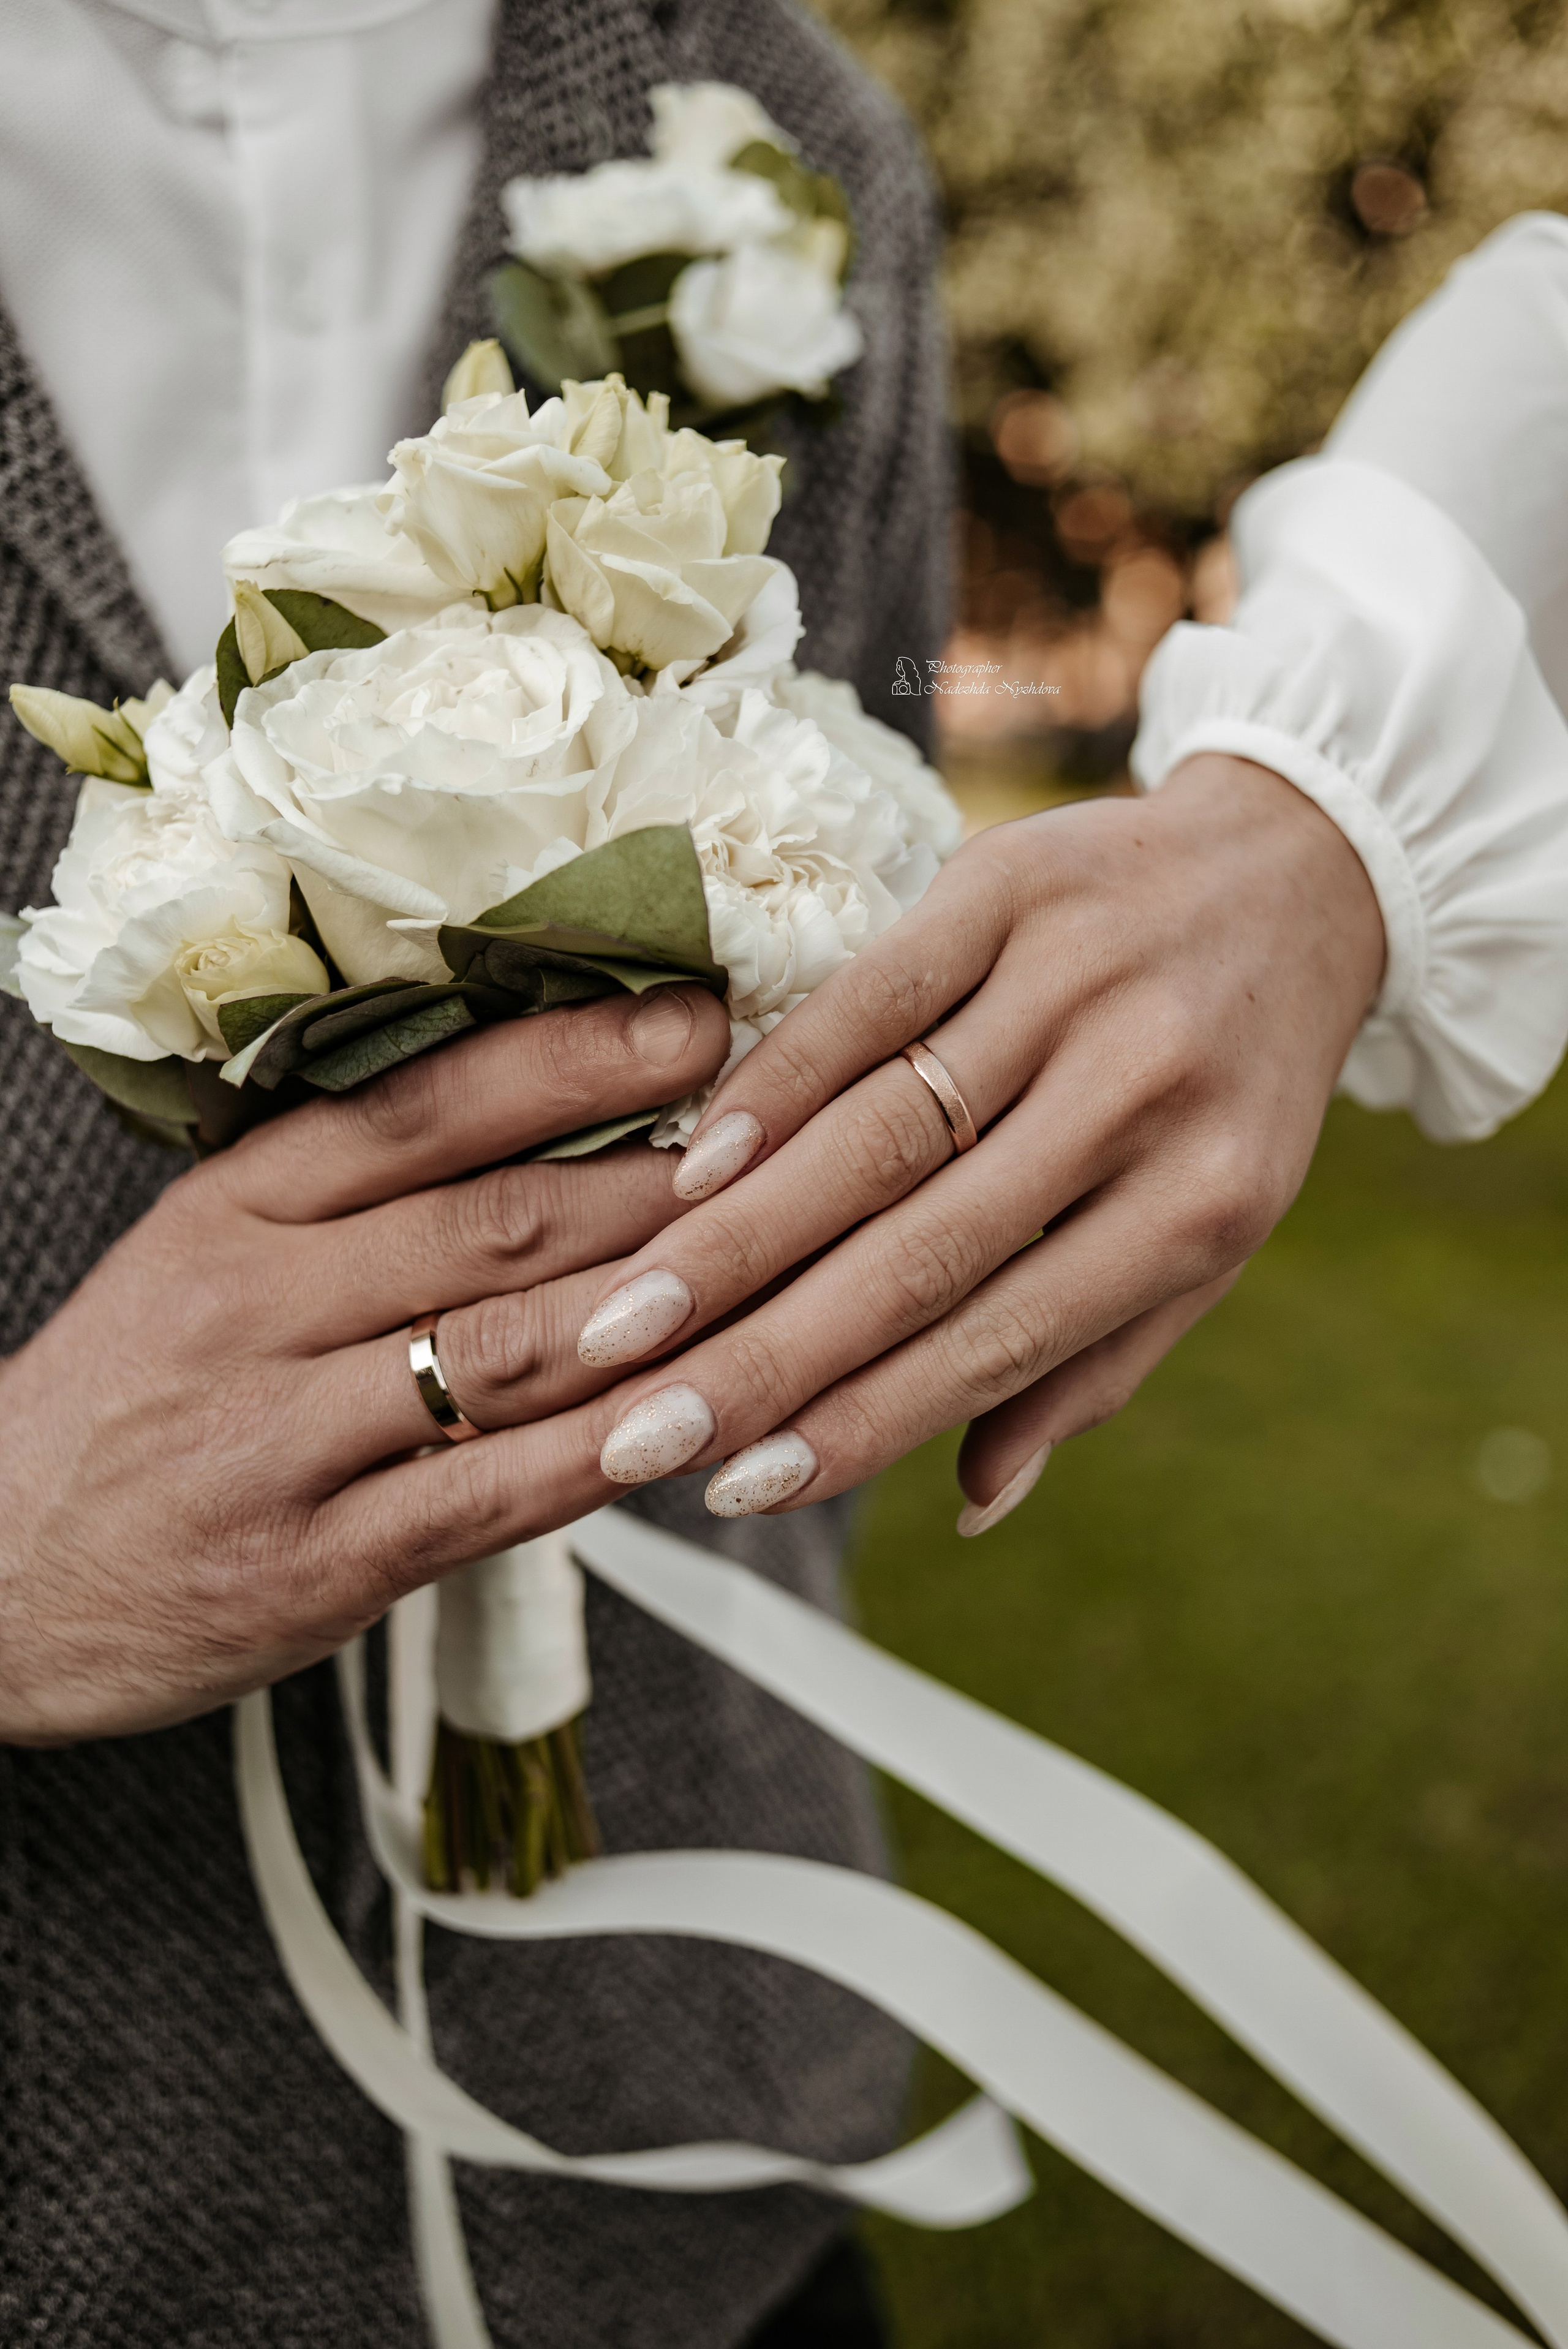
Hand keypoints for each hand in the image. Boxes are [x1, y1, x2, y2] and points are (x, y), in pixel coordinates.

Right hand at [0, 985, 727, 1742]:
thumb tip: (553, 1133)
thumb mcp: (206, 1260)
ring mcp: (281, 1438)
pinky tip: (693, 1426)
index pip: (422, 1105)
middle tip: (785, 1141)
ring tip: (774, 1265)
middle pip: (494, 1221)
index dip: (576, 1059)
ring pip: (508, 1353)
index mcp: (236, 1208)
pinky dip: (602, 1458)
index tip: (698, 1019)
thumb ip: (354, 1203)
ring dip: (658, 1310)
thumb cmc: (130, 1404)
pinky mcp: (310, 1564)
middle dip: (658, 1180)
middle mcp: (257, 1304)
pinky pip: (488, 1497)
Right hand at [571, 757, 1383, 1528]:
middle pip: (920, 1250)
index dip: (863, 1419)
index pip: (1001, 1337)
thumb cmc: (1229, 1095)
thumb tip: (977, 1506)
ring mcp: (1076, 981)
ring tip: (624, 1322)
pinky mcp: (1010, 883)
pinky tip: (694, 1169)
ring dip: (739, 1239)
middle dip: (766, 1355)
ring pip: (876, 1134)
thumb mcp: (1204, 1235)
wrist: (1295, 876)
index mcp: (1201, 1206)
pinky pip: (869, 1001)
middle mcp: (1143, 1096)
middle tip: (636, 1434)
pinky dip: (775, 1087)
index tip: (738, 1488)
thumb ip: (1090, 1365)